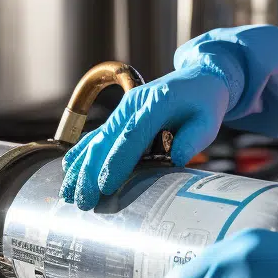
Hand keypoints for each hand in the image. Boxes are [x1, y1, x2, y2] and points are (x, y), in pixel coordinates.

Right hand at [60, 58, 236, 209]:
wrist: (200, 76)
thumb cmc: (205, 101)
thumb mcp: (210, 119)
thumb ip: (195, 138)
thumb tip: (178, 159)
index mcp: (157, 103)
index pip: (133, 135)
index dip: (117, 161)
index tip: (105, 185)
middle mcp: (135, 104)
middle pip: (107, 139)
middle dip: (91, 172)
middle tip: (82, 201)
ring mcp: (125, 108)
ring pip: (97, 139)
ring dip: (80, 166)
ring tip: (67, 192)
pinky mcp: (121, 115)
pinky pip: (98, 134)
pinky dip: (82, 152)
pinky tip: (69, 169)